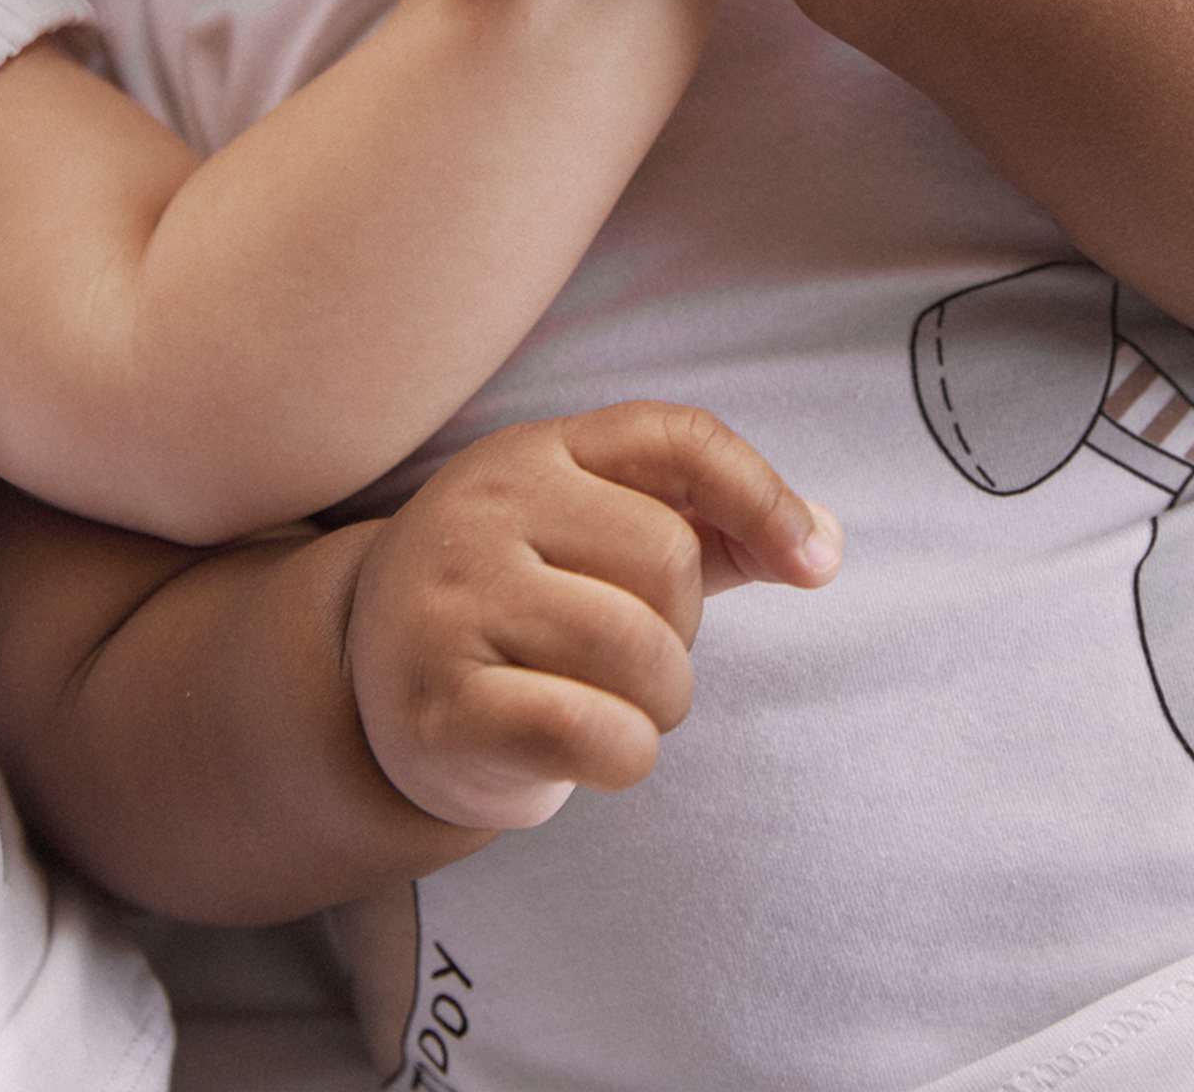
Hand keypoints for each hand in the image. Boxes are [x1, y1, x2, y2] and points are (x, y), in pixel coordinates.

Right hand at [343, 401, 841, 831]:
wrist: (372, 677)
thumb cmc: (524, 596)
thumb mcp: (604, 535)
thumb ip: (715, 525)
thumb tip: (821, 543)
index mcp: (538, 450)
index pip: (677, 438)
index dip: (761, 494)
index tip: (813, 565)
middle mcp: (487, 506)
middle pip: (668, 560)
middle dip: (681, 630)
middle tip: (628, 654)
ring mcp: (456, 603)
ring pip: (639, 652)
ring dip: (658, 703)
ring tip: (609, 701)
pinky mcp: (443, 706)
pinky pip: (595, 734)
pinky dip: (625, 756)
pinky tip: (589, 749)